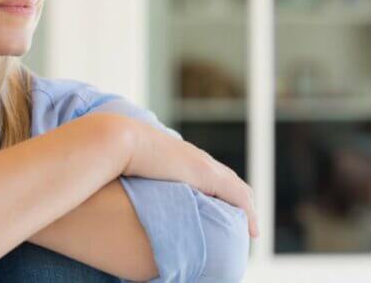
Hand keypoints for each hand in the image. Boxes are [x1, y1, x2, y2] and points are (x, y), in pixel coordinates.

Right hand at [121, 118, 258, 237]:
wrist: (121, 140)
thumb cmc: (118, 154)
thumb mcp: (132, 167)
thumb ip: (138, 176)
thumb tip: (126, 189)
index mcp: (180, 156)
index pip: (208, 173)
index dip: (218, 192)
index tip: (219, 209)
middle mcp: (196, 158)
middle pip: (229, 180)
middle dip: (238, 202)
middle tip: (242, 223)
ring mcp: (203, 164)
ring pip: (237, 188)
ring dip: (246, 209)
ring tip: (250, 229)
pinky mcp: (208, 174)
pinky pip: (238, 196)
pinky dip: (248, 212)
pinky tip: (252, 230)